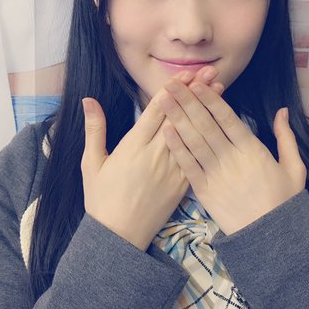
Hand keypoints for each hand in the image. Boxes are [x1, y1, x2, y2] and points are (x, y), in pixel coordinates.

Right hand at [81, 68, 223, 249]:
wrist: (118, 237)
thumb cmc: (101, 199)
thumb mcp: (92, 162)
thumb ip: (94, 129)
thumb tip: (88, 100)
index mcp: (133, 146)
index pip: (156, 111)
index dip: (173, 89)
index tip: (186, 72)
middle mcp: (156, 154)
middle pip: (179, 116)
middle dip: (195, 92)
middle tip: (210, 72)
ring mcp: (172, 169)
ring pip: (192, 132)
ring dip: (206, 109)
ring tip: (220, 89)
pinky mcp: (182, 184)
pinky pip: (197, 156)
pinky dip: (207, 136)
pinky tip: (217, 124)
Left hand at [159, 81, 306, 234]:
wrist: (271, 238)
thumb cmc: (284, 201)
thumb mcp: (294, 168)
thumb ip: (285, 137)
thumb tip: (282, 111)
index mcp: (252, 149)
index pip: (227, 117)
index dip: (210, 99)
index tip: (197, 83)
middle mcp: (231, 158)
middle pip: (205, 124)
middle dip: (187, 101)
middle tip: (171, 84)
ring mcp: (216, 174)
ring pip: (193, 141)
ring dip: (177, 118)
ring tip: (163, 100)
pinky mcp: (204, 190)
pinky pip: (187, 165)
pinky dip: (176, 147)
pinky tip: (165, 131)